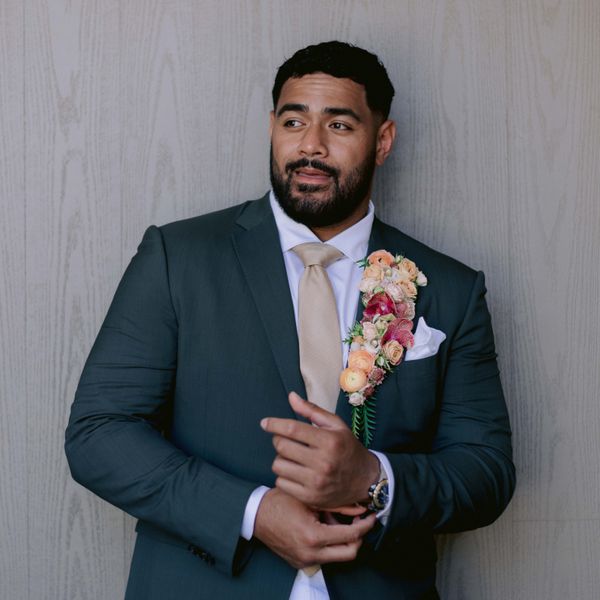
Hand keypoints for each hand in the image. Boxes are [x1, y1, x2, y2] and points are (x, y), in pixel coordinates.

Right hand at [253, 487, 375, 569]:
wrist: (256, 515)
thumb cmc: (280, 502)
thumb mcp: (311, 499)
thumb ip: (337, 506)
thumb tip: (360, 509)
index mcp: (313, 536)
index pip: (351, 537)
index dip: (365, 526)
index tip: (371, 517)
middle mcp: (311, 554)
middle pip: (349, 553)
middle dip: (359, 537)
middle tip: (360, 522)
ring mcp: (305, 561)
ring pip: (337, 556)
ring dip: (343, 540)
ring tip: (335, 519)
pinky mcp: (301, 563)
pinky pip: (324, 557)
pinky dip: (330, 544)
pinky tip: (324, 526)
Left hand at [261, 392, 380, 508]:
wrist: (365, 480)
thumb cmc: (348, 448)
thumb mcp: (336, 425)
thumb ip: (311, 410)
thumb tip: (291, 396)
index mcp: (329, 441)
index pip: (292, 429)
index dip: (274, 424)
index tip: (265, 423)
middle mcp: (323, 462)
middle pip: (282, 446)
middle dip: (279, 440)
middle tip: (286, 440)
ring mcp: (316, 483)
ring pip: (278, 466)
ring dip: (281, 459)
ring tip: (293, 457)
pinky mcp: (310, 498)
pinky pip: (281, 483)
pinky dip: (284, 476)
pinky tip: (295, 472)